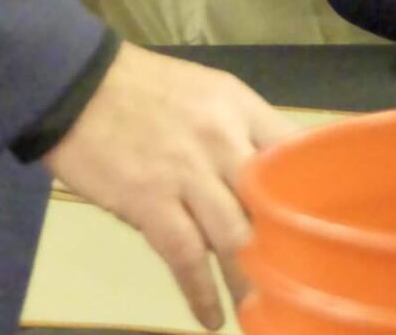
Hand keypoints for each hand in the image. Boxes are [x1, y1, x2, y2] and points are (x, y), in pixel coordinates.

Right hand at [42, 44, 293, 329]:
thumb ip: (236, 133)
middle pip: (272, 202)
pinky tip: (210, 317)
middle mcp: (222, 138)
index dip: (313, 193)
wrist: (73, 84)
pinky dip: (201, 292)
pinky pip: (186, 256)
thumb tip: (265, 185)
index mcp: (239, 106)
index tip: (322, 227)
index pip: (295, 152)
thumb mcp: (203, 93)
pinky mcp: (150, 201)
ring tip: (260, 313)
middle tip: (301, 284)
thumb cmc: (140, 89)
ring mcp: (186, 172)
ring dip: (249, 282)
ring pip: (235, 238)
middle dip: (288, 248)